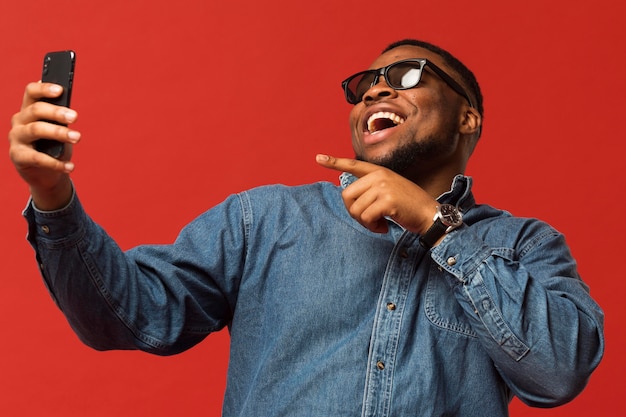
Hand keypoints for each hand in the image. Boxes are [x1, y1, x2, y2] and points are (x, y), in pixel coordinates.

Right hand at [9, 82, 80, 209]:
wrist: (46, 173)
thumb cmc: (53, 147)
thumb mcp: (58, 130)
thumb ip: (60, 120)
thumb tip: (70, 111)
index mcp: (29, 109)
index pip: (31, 92)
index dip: (44, 89)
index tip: (61, 90)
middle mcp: (19, 121)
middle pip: (36, 110)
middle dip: (56, 112)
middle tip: (75, 117)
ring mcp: (16, 138)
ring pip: (36, 129)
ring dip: (58, 133)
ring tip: (77, 137)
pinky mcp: (18, 156)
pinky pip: (36, 157)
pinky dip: (56, 163)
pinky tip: (70, 166)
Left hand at [316, 154, 437, 233]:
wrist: (430, 215)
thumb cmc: (409, 207)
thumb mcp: (390, 191)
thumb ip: (371, 189)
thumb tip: (349, 199)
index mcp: (379, 172)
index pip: (353, 165)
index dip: (334, 162)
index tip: (318, 157)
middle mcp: (380, 176)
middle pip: (347, 196)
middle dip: (354, 213)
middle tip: (369, 220)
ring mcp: (384, 187)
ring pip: (356, 210)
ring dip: (365, 223)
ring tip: (380, 223)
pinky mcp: (387, 201)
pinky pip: (366, 217)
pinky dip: (373, 227)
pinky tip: (384, 227)